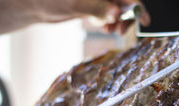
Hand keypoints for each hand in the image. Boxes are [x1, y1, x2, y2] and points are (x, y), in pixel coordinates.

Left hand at [35, 0, 149, 33]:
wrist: (34, 5)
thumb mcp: (75, 4)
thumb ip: (97, 8)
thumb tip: (116, 14)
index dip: (137, 4)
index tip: (145, 20)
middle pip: (125, 0)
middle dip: (128, 16)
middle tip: (122, 30)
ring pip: (119, 8)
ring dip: (120, 21)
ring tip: (112, 30)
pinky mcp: (95, 4)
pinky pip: (110, 13)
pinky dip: (111, 22)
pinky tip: (105, 27)